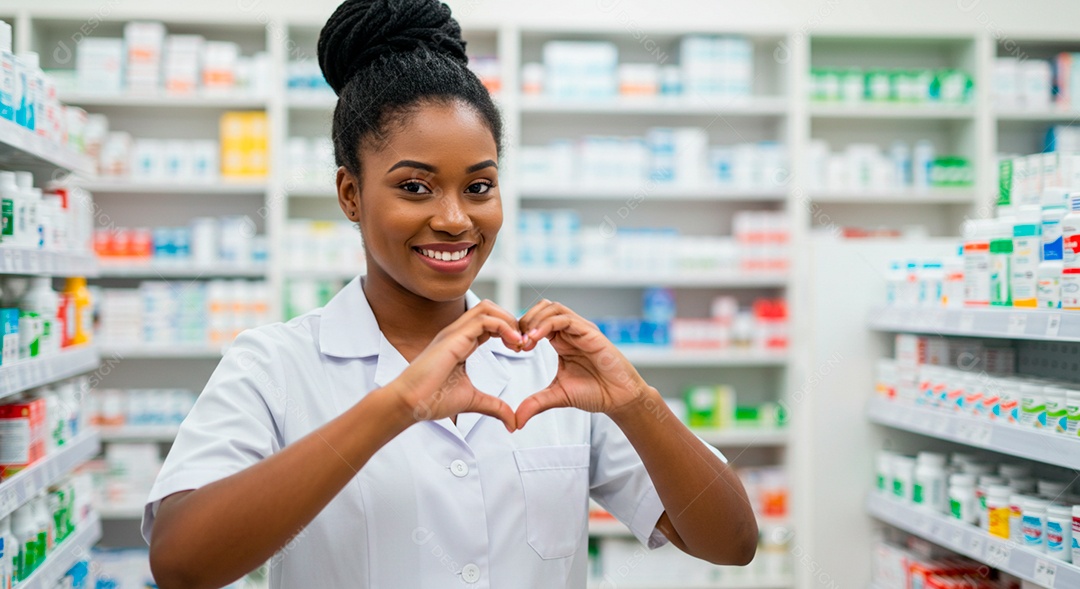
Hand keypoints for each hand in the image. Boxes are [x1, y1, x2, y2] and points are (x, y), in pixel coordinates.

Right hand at [389, 300, 523, 431]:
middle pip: (490, 309)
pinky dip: (503, 327)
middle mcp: (458, 333)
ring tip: (519, 342)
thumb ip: (494, 406)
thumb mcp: (472, 401)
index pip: (490, 323)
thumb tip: (512, 421)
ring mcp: (454, 332)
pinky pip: (483, 319)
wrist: (409, 403)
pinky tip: (513, 343)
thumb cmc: (432, 400)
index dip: (510, 331)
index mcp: (462, 343)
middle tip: (523, 344)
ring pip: (487, 308)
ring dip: (509, 321)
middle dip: (512, 321)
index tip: (522, 350)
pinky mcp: (454, 337)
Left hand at [515, 300, 652, 427]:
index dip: (521, 331)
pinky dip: (545, 325)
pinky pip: (564, 319)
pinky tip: (535, 339)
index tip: (513, 349)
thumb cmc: (595, 392)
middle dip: (524, 321)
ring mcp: (580, 329)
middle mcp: (570, 332)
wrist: (619, 399)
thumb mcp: (557, 396)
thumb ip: (535, 404)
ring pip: (552, 308)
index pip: (536, 321)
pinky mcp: (590, 332)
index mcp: (561, 341)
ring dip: (534, 320)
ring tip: (525, 341)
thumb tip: (516, 420)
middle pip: (542, 308)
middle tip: (516, 343)